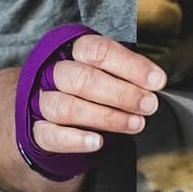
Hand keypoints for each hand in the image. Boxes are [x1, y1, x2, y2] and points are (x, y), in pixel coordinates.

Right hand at [31, 34, 166, 154]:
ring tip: (135, 124)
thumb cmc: (88, 83)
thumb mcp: (107, 68)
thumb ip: (127, 72)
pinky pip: (50, 135)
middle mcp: (54, 71)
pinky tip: (97, 142)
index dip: (130, 65)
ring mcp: (42, 100)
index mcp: (73, 49)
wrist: (51, 109)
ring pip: (68, 107)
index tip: (156, 80)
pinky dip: (76, 139)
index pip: (100, 50)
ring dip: (106, 117)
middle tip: (148, 105)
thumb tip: (154, 81)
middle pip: (83, 79)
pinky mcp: (36, 130)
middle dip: (122, 94)